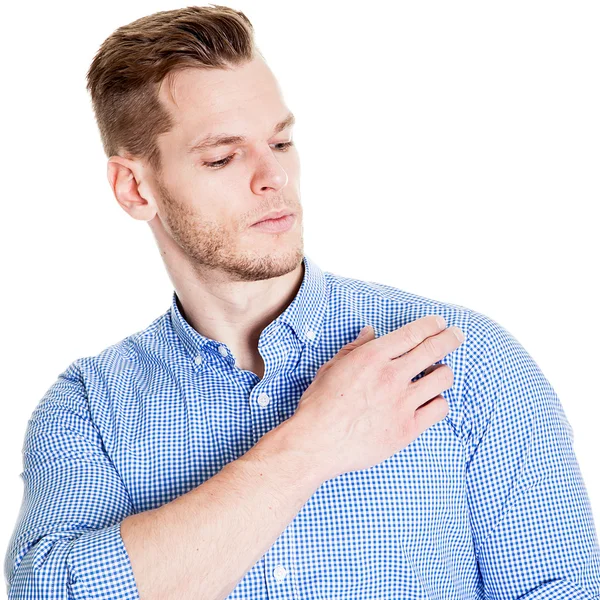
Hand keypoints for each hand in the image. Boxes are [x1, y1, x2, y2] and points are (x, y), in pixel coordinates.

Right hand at [290, 315, 464, 480]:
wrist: (317, 443)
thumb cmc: (320, 404)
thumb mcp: (333, 367)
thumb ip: (356, 347)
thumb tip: (371, 332)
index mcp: (372, 358)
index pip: (413, 333)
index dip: (432, 325)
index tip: (440, 323)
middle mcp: (391, 376)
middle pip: (434, 350)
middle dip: (451, 338)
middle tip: (457, 335)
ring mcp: (402, 403)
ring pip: (442, 378)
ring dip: (443, 371)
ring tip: (439, 372)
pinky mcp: (408, 428)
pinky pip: (439, 409)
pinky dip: (439, 401)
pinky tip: (431, 400)